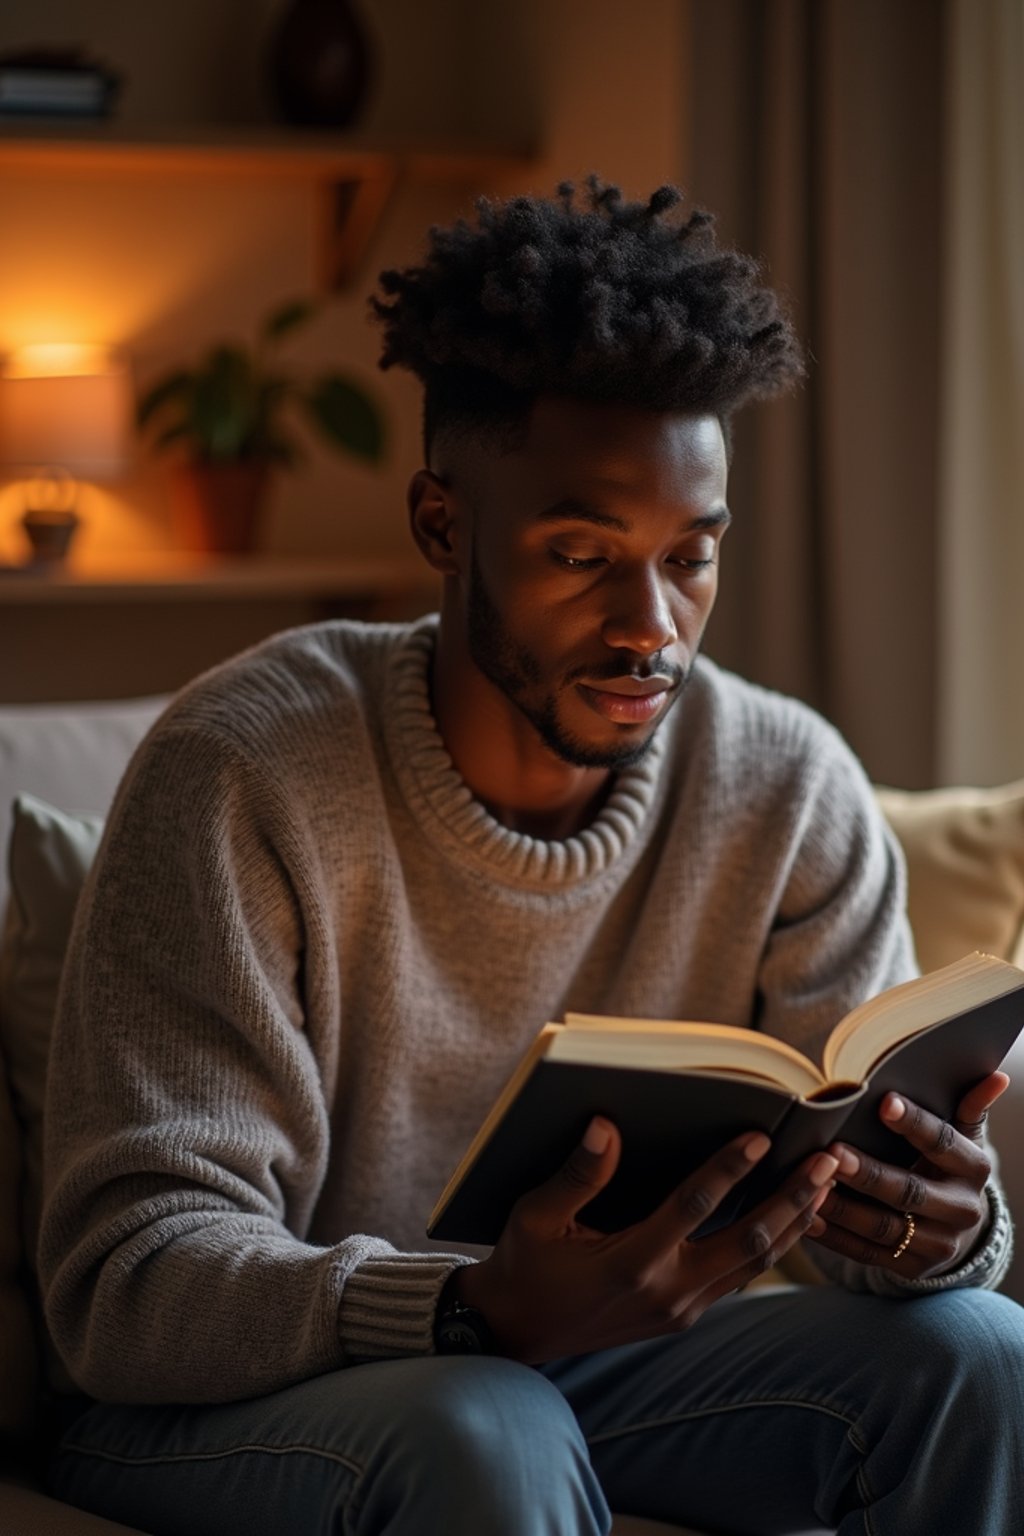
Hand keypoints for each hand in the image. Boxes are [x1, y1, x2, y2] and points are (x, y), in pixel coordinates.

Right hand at [457, 1118, 837, 1362]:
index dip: (728, 1170)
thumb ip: (576, 1174)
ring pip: (755, 1263)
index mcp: (630, 1263)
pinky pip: (740, 1277)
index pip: (693, 1208)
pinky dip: (772, 1245)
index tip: (762, 1136)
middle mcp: (666, 1291)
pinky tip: (792, 1218)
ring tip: (826, 1183)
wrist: (517, 1332)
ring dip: (794, 1221)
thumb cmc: (525, 1264)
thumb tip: (606, 1126)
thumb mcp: (536, 1215)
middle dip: (793, 1198)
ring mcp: (680, 1310)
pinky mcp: (683, 1317)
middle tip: (829, 1160)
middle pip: (749, 1241)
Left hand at [807, 1071, 1009, 1278]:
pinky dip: (835, 1238)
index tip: (883, 1101)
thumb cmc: (946, 1163)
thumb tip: (996, 1076)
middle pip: (909, 1191)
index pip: (942, 1143)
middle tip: (832, 1152)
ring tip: (811, 1185)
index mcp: (972, 1169)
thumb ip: (969, 1106)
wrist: (955, 1225)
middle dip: (868, 1173)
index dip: (914, 1123)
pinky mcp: (912, 1267)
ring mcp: (937, 1244)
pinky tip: (807, 1219)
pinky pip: (868, 1254)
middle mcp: (961, 1209)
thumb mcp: (963, 1136)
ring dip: (843, 1207)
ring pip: (884, 1227)